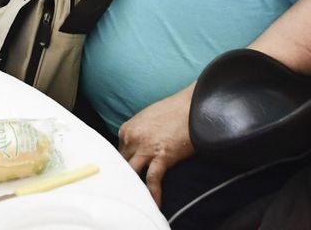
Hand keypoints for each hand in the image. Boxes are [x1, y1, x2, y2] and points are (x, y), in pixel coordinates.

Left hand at [119, 87, 195, 204]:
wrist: (192, 106)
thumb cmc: (173, 110)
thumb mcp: (147, 118)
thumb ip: (137, 133)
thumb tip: (136, 148)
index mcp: (127, 129)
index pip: (118, 154)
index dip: (125, 164)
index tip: (129, 173)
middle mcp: (132, 139)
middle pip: (122, 165)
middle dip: (126, 177)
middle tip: (129, 190)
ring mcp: (146, 148)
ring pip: (132, 173)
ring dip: (134, 187)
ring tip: (136, 201)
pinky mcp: (162, 156)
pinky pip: (152, 179)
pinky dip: (153, 193)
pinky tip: (155, 204)